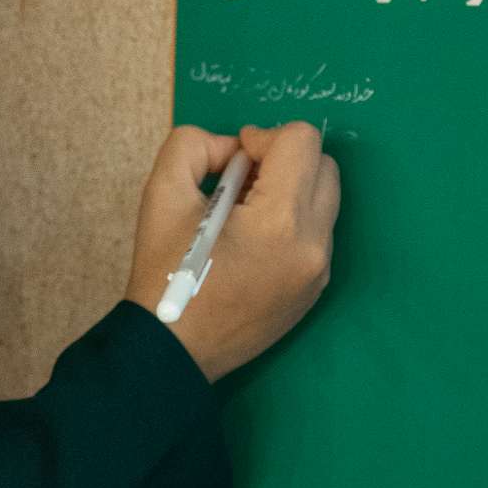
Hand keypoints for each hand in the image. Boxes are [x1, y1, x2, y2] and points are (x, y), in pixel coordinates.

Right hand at [124, 121, 339, 382]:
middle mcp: (314, 245)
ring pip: (325, 199)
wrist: (173, 351)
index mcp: (280, 220)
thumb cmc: (166, 272)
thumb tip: (233, 150)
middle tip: (240, 183)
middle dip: (283, 159)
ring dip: (291, 189)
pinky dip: (293, 221)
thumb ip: (194, 146)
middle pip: (325, 165)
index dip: (263, 136)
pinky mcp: (316, 289)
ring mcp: (320, 271)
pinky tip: (253, 243)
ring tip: (245, 213)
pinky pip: (319, 233)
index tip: (233, 162)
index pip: (302, 140)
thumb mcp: (162, 193)